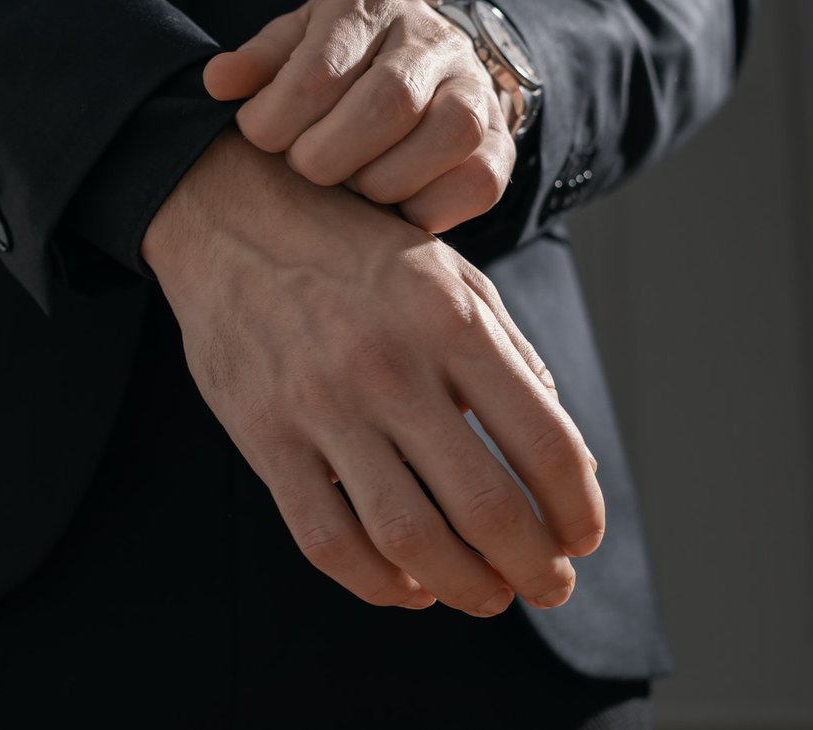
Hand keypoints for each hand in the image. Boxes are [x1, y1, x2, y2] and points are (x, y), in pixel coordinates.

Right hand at [141, 125, 602, 615]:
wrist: (229, 216)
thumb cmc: (351, 249)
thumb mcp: (446, 272)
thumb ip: (508, 354)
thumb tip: (565, 454)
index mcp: (448, 320)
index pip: (545, 441)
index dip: (578, 508)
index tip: (583, 538)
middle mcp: (387, 364)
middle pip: (485, 506)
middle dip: (534, 567)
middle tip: (550, 587)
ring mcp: (319, 404)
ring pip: (408, 538)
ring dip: (463, 587)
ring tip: (486, 595)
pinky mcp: (263, 435)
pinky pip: (326, 539)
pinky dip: (378, 582)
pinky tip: (407, 585)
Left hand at [203, 0, 515, 233]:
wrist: (424, 64)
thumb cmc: (340, 62)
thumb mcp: (295, 45)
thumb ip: (259, 63)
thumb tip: (217, 82)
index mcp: (366, 7)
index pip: (321, 68)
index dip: (279, 118)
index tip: (261, 138)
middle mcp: (430, 39)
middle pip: (390, 101)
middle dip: (329, 155)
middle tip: (303, 169)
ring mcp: (475, 88)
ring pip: (448, 135)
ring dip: (382, 182)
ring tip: (348, 188)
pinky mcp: (501, 142)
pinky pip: (478, 180)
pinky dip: (427, 208)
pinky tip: (390, 208)